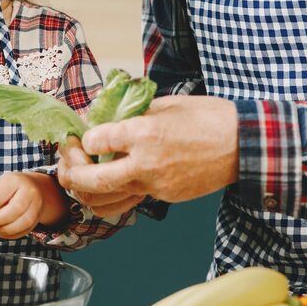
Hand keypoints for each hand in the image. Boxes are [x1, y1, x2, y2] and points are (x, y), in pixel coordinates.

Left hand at [0, 172, 69, 239]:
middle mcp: (29, 191)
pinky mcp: (38, 217)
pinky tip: (3, 232)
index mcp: (14, 180)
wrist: (33, 187)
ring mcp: (36, 205)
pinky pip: (26, 230)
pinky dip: (12, 235)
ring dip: (5, 230)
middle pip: (15, 210)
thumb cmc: (9, 189)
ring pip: (24, 222)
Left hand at [57, 96, 238, 211]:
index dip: (84, 138)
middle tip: (65, 163)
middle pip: (91, 180)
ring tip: (79, 179)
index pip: (96, 141)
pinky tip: (108, 183)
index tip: (84, 136)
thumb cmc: (207, 117)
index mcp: (144, 133)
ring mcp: (155, 185)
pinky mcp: (164, 197)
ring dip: (85, 192)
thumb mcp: (165, 104)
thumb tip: (104, 116)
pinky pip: (129, 200)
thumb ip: (133, 113)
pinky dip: (112, 195)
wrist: (241, 145)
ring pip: (105, 200)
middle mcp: (145, 163)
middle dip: (70, 174)